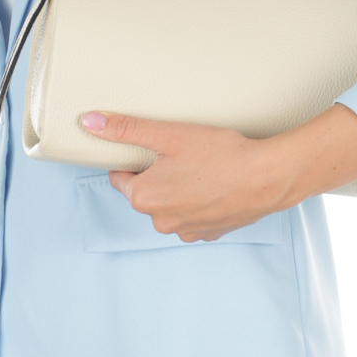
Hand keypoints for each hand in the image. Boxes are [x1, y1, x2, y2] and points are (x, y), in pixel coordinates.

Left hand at [80, 104, 356, 241]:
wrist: (268, 177)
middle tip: (184, 155)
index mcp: (143, 199)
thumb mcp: (168, 134)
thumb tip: (88, 123)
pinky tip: (216, 186)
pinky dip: (201, 203)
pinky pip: (195, 216)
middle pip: (147, 193)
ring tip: (204, 169)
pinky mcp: (210, 233)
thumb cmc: (221, 155)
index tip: (156, 149)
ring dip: (180, 191)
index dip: (136, 160)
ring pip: (172, 206)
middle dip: (160, 176)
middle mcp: (160, 222)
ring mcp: (187, 231)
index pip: (122, 178)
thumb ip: (125, 129)